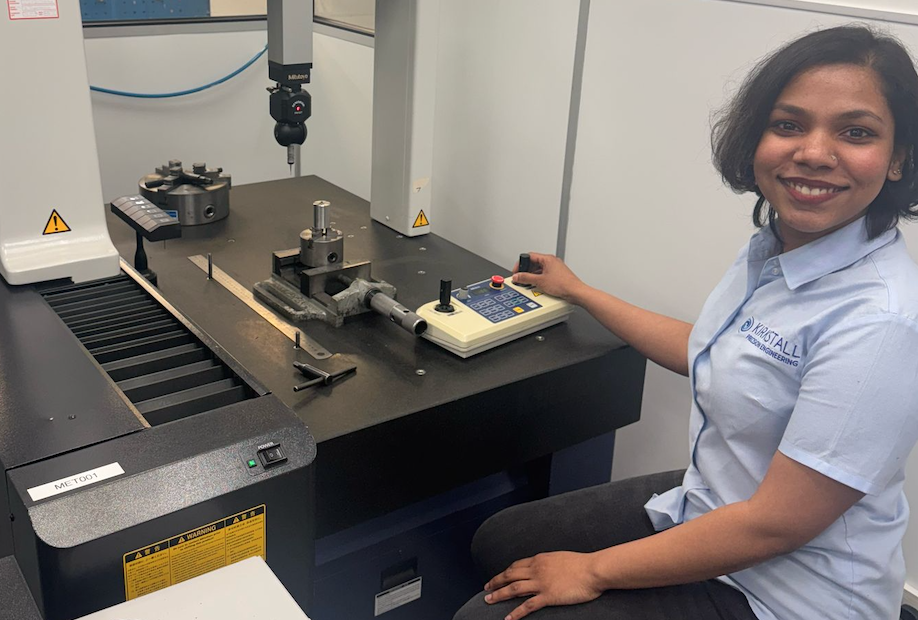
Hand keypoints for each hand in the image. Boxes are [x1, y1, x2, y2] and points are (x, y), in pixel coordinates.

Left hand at [483, 551, 603, 619]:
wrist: (593, 570)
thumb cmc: (583, 564)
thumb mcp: (561, 558)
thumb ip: (550, 563)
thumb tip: (546, 568)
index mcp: (540, 559)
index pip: (516, 565)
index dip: (505, 572)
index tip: (498, 577)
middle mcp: (537, 569)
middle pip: (510, 575)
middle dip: (496, 582)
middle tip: (485, 588)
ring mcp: (541, 583)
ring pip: (513, 588)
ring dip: (499, 595)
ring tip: (488, 601)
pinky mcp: (548, 596)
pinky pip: (527, 605)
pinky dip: (515, 613)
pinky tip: (508, 618)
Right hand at [511, 252, 587, 302]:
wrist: (575, 292)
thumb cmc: (563, 284)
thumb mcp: (540, 281)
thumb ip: (526, 278)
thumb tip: (517, 276)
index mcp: (548, 258)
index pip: (529, 256)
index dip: (521, 263)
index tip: (517, 271)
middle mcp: (552, 261)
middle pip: (534, 263)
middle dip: (526, 270)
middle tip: (521, 278)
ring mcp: (555, 268)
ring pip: (539, 269)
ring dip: (532, 276)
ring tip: (528, 283)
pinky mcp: (557, 275)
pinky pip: (544, 274)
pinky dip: (539, 279)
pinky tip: (537, 286)